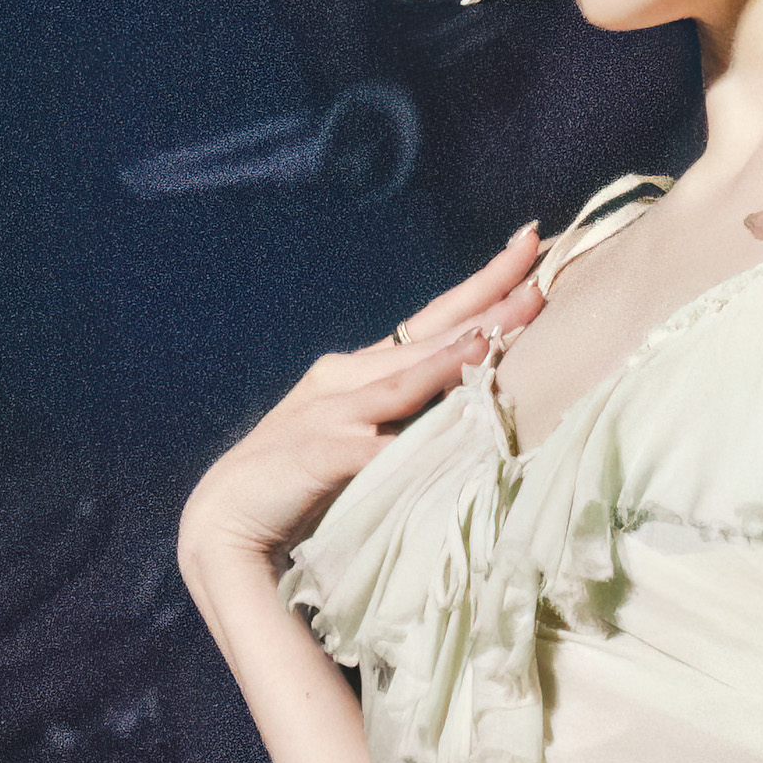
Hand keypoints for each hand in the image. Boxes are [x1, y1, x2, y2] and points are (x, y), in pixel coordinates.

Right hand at [178, 224, 546, 571]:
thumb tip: (477, 398)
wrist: (223, 518)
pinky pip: (378, 442)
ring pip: (407, 376)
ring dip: (457, 351)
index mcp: (360, 369)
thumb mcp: (364, 434)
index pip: (434, 317)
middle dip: (489, 299)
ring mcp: (332, 412)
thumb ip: (409, 415)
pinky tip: (451, 421)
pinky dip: (415, 429)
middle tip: (539, 265)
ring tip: (507, 324)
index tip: (529, 244)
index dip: (483, 283)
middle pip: (430, 333)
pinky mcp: (322, 453)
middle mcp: (346, 377)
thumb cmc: (301, 478)